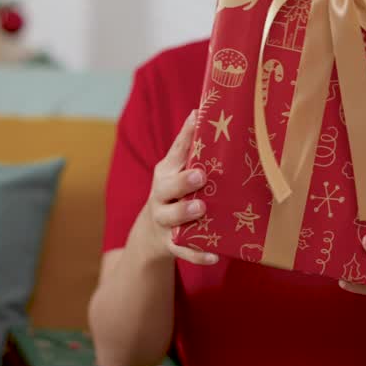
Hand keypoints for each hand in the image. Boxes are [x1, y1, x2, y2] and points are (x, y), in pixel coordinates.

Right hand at [144, 110, 218, 266]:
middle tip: (200, 175)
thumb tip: (203, 110)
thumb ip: (190, 146)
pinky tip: (214, 255)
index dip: (186, 134)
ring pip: (172, 218)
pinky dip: (198, 254)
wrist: (151, 233)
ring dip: (185, 213)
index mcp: (166, 173)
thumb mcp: (177, 169)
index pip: (175, 151)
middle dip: (182, 181)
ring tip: (201, 207)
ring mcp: (164, 221)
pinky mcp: (171, 244)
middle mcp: (161, 196)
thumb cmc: (174, 192)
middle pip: (167, 187)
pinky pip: (184, 250)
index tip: (197, 117)